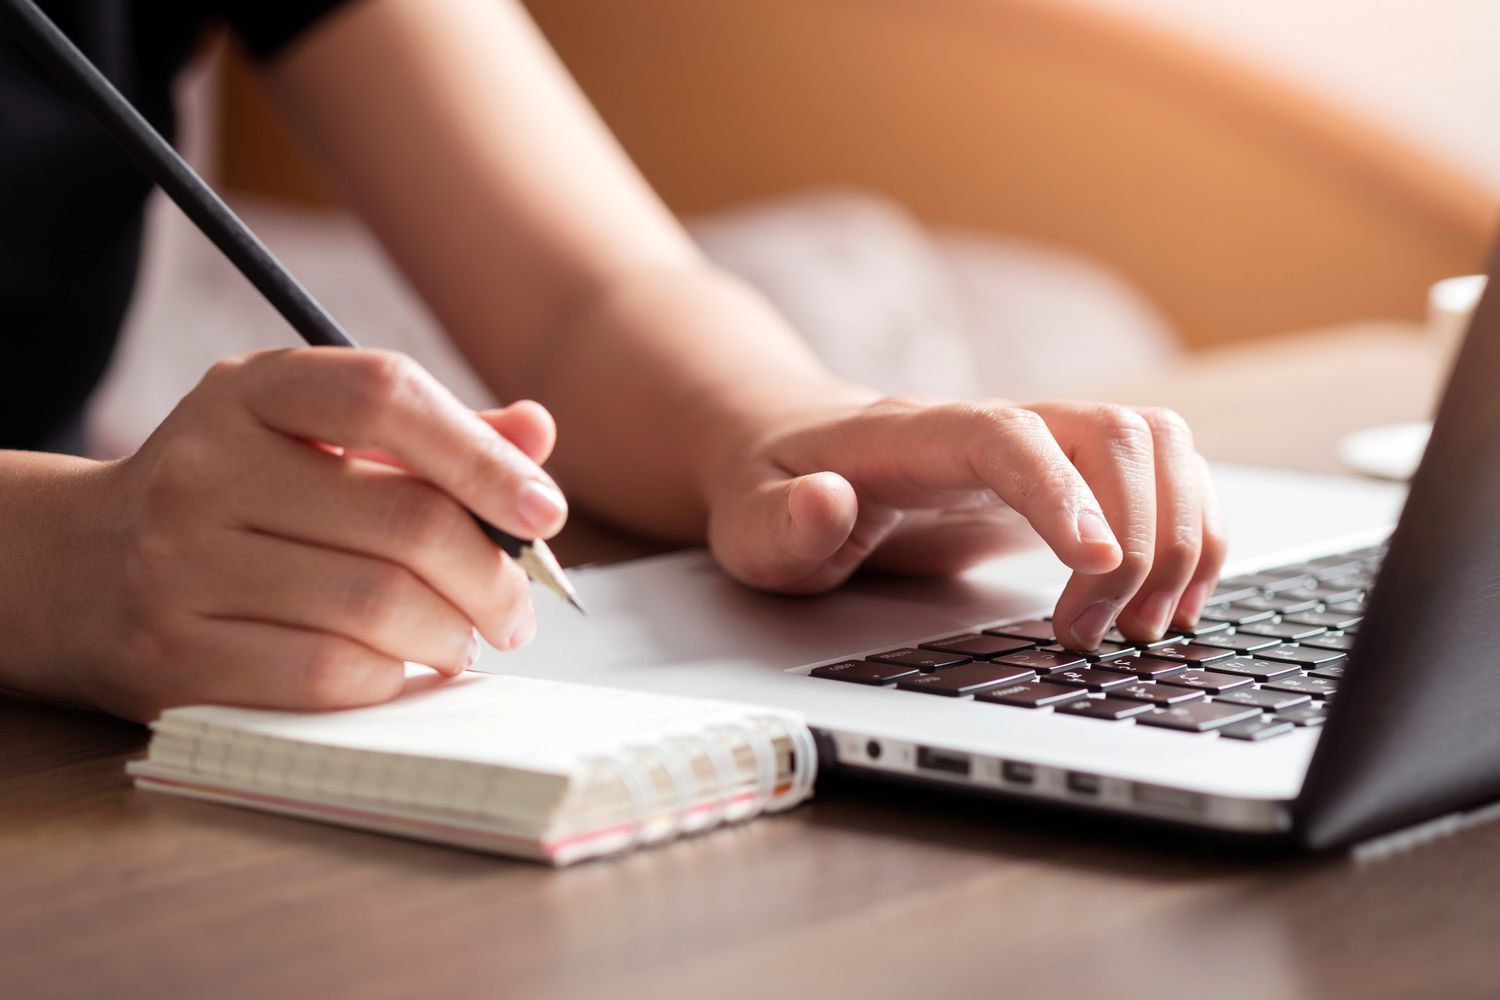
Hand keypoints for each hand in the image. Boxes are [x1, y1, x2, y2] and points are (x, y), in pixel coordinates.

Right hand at [62, 348, 565, 720]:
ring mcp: (179, 563)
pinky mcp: (172, 655)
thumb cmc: (235, 497)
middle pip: (402, 520)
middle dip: (491, 576)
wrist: (74, 568)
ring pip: (375, 605)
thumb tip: (536, 435)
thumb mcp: (312, 437)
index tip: (544, 510)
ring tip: (464, 638)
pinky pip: (326, 675)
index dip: (483, 456)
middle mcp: (206, 466)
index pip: (385, 395)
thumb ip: (427, 435)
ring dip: (450, 633)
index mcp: (252, 392)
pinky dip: (390, 678)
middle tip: (516, 607)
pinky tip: (401, 670)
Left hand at [706, 395, 1225, 649]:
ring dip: (1179, 535)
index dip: (1062, 492)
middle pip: (1110, 433)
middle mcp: (995, 425)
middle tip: (1097, 635)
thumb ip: (781, 523)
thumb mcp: (751, 524)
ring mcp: (1041, 446)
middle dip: (1136, 539)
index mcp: (917, 434)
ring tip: (1145, 626)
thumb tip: (825, 503)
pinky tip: (1172, 601)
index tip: (1096, 567)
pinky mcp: (1068, 477)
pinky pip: (1165, 476)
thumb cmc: (779, 492)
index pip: (1008, 436)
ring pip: (1155, 445)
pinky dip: (1192, 533)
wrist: (798, 456)